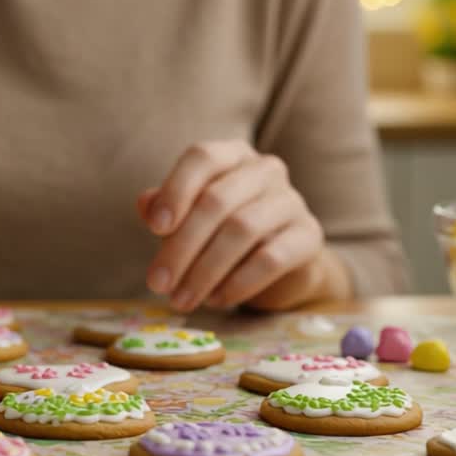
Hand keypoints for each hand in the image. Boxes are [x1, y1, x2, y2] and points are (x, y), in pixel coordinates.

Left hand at [138, 140, 344, 311]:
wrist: (281, 266)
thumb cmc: (221, 234)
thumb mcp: (188, 219)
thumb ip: (164, 209)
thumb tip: (145, 204)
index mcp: (232, 155)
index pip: (202, 157)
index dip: (175, 191)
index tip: (154, 229)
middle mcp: (265, 169)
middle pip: (216, 201)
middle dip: (181, 247)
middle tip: (158, 284)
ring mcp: (291, 200)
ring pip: (241, 230)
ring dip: (204, 271)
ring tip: (182, 299)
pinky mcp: (309, 236)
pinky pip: (270, 258)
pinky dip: (237, 283)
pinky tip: (216, 300)